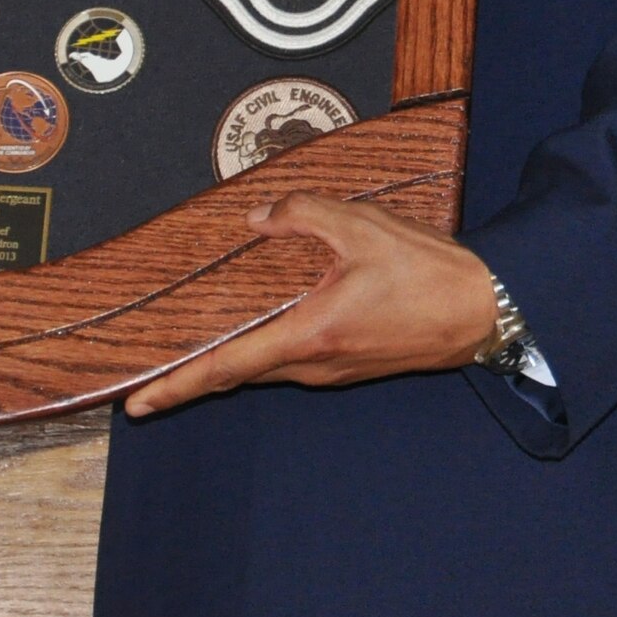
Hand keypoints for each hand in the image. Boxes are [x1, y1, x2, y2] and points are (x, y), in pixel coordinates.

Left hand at [124, 191, 500, 416]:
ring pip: (261, 366)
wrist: (480, 311)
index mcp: (310, 333)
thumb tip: (257, 217)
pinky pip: (285, 360)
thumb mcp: (361, 224)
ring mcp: (328, 369)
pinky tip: (244, 329)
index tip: (137, 404)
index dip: (178, 385)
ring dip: (223, 361)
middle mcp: (313, 363)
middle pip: (237, 372)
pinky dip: (255, 351)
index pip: (227, 366)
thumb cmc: (424, 270)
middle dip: (189, 374)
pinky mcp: (342, 364)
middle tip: (143, 372)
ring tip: (181, 348)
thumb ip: (303, 212)